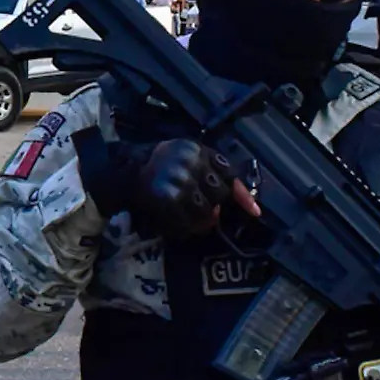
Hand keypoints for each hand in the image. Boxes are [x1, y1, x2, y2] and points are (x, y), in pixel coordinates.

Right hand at [135, 139, 249, 237]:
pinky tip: (177, 225)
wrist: (125, 170)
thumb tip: (250, 205)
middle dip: (214, 205)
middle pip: (220, 195)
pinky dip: (184, 229)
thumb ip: (215, 171)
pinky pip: (187, 223)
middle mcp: (190, 164)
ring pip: (207, 212)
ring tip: (190, 218)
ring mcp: (179, 182)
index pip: (229, 174)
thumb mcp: (189, 156)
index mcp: (198, 150)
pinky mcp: (167, 199)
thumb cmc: (162, 163)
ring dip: (200, 220)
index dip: (241, 195)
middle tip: (202, 208)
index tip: (254, 212)